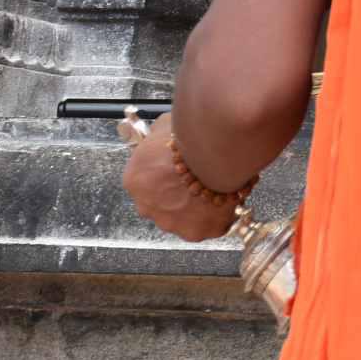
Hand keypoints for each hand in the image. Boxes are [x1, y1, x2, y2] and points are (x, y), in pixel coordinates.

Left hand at [120, 113, 238, 242]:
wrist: (215, 153)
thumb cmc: (188, 139)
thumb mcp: (164, 126)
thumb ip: (158, 136)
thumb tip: (162, 134)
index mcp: (134, 181)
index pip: (145, 182)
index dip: (164, 174)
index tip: (179, 168)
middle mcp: (146, 207)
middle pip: (160, 204)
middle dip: (176, 195)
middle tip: (198, 178)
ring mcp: (171, 224)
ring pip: (183, 218)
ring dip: (196, 207)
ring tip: (216, 187)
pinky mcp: (196, 233)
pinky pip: (207, 227)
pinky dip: (217, 216)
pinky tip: (226, 198)